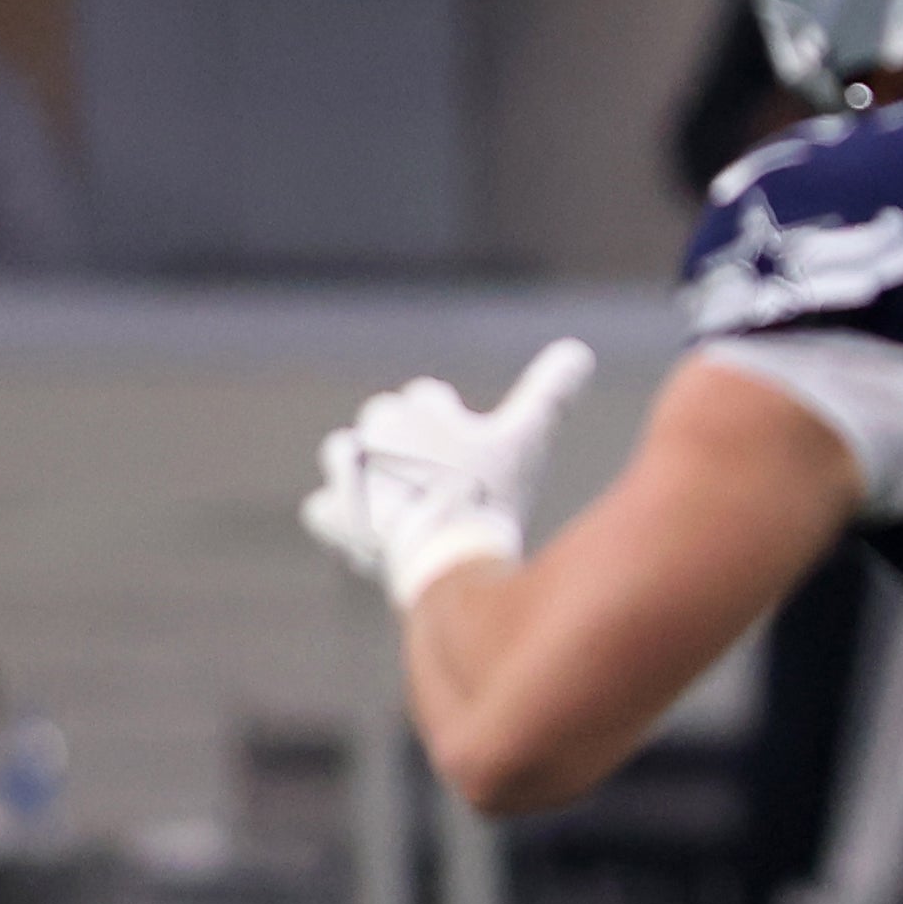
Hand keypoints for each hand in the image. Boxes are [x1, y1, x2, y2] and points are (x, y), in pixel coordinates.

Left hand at [303, 339, 595, 606]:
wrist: (447, 555)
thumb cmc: (490, 492)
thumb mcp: (527, 437)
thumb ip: (548, 391)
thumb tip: (579, 349)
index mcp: (414, 407)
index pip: (426, 398)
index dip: (450, 423)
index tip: (467, 451)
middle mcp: (372, 431)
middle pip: (384, 422)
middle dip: (405, 443)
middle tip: (440, 480)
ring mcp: (345, 472)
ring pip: (346, 455)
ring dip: (365, 471)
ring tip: (402, 501)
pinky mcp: (329, 512)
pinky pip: (323, 506)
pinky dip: (342, 517)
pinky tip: (372, 531)